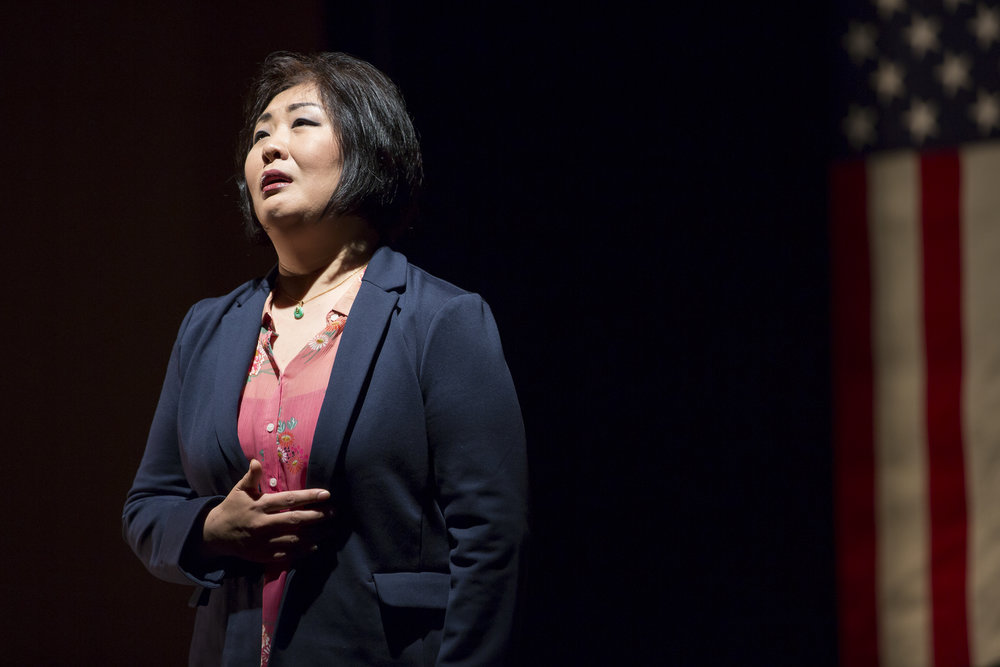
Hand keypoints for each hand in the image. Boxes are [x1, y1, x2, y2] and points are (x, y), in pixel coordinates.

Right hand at [200, 459, 334, 563]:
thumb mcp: (239, 490)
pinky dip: (301, 552)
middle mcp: (263, 524)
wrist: (215, 534)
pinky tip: (314, 547)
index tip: (326, 494)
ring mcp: (263, 542)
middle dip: (317, 516)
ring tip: (330, 530)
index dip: (309, 496)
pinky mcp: (262, 555)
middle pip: (295, 520)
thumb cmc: (232, 508)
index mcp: (259, 506)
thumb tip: (256, 461)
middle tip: (334, 512)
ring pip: (293, 539)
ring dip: (314, 535)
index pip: (289, 500)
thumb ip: (251, 477)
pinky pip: (286, 555)